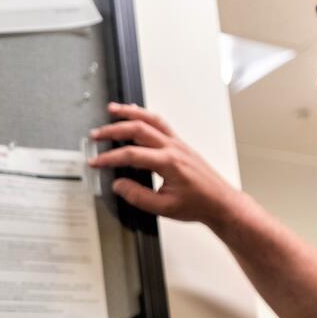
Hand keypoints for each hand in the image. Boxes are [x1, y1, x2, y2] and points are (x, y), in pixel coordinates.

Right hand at [88, 103, 242, 227]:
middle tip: (96, 135)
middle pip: (138, 129)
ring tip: (113, 109)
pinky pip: (160, 123)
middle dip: (113, 130)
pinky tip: (136, 114)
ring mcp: (178, 143)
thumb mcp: (164, 207)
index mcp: (168, 163)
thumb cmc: (198, 204)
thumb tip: (119, 186)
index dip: (110, 158)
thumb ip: (138, 196)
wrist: (220, 202)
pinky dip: (145, 116)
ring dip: (130, 112)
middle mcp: (173, 148)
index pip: (131, 154)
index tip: (96, 162)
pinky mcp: (180, 144)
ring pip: (151, 119)